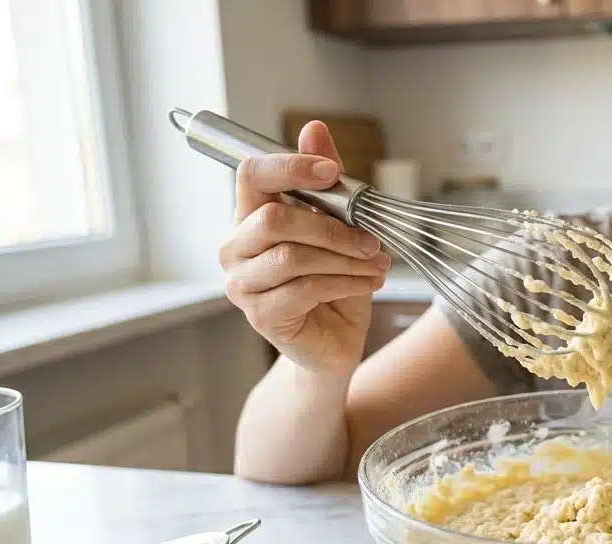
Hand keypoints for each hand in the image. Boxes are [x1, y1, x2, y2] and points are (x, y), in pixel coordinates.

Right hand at [220, 120, 391, 374]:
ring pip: (292, 256)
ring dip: (345, 259)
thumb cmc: (333, 286)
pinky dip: (345, 282)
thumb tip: (314, 130)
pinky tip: (367, 283)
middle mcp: (235, 248)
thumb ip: (326, 183)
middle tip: (371, 240)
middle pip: (273, 218)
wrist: (334, 345)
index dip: (290, 167)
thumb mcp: (339, 230)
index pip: (251, 175)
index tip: (332, 172)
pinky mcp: (260, 316)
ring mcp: (242, 285)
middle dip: (332, 226)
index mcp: (249, 218)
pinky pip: (304, 289)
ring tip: (376, 264)